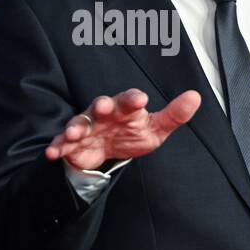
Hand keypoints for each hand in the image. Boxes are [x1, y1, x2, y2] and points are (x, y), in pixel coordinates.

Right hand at [45, 89, 201, 171]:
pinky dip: (57, 147)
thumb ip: (174, 115)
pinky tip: (53, 153)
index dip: (133, 99)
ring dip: (76, 126)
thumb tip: (196, 96)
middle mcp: (103, 113)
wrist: (108, 151)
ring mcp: (86, 127)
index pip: (130, 99)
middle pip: (100, 105)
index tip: (141, 100)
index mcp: (125, 108)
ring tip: (74, 133)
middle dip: (100, 105)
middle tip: (102, 105)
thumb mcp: (156, 128)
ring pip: (79, 123)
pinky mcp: (72, 143)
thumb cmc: (133, 133)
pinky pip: (63, 143)